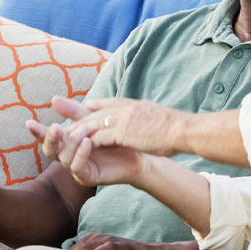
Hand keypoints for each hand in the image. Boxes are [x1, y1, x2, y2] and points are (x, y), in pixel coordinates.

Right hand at [26, 113, 144, 187]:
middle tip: (55, 128)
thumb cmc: (114, 136)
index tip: (29, 122)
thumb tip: (53, 99)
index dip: (37, 131)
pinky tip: (88, 143)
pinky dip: (81, 154)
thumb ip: (73, 112)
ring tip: (83, 131)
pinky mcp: (87, 178)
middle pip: (49, 150)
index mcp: (66, 143)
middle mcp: (67, 156)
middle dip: (50, 138)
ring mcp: (76, 168)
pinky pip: (77, 167)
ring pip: (63, 158)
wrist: (136, 151)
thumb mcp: (93, 120)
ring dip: (72, 142)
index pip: (47, 138)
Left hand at [70, 97, 190, 156]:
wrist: (184, 130)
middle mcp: (126, 109)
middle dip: (80, 115)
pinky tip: (82, 147)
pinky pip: (100, 137)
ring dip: (81, 131)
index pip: (110, 102)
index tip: (87, 105)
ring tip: (68, 137)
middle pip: (96, 112)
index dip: (96, 105)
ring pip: (94, 124)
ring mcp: (123, 120)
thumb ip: (144, 114)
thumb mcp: (157, 115)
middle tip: (67, 119)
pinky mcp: (123, 134)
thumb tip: (143, 118)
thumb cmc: (176, 128)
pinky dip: (90, 141)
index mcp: (134, 105)